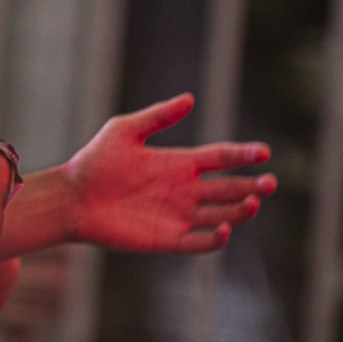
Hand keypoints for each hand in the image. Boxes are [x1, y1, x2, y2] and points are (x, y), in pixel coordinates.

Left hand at [64, 94, 275, 252]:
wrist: (72, 198)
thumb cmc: (94, 161)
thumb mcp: (125, 130)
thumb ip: (158, 116)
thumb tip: (190, 99)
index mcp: (179, 163)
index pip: (221, 158)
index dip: (244, 155)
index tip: (264, 152)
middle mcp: (184, 190)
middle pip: (229, 188)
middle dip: (253, 185)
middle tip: (270, 182)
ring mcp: (178, 215)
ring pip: (222, 215)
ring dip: (240, 210)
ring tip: (252, 202)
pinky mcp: (167, 238)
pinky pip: (199, 243)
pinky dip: (216, 239)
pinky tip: (223, 229)